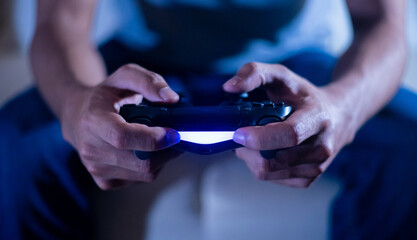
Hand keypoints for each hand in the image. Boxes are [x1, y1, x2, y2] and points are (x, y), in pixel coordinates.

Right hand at [61, 64, 181, 189]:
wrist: (78, 116)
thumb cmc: (106, 95)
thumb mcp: (126, 76)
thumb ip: (149, 82)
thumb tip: (172, 99)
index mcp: (93, 121)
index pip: (123, 137)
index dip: (153, 139)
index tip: (174, 133)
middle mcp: (91, 149)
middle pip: (141, 161)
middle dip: (167, 150)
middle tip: (177, 136)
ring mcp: (96, 169)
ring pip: (145, 174)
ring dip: (162, 158)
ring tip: (161, 140)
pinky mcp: (105, 182)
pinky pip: (140, 180)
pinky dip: (151, 167)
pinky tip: (146, 151)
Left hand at [223, 62, 354, 187]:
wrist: (339, 116)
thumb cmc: (304, 95)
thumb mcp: (281, 75)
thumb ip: (254, 73)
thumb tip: (229, 87)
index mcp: (317, 118)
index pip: (289, 135)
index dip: (260, 138)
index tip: (238, 133)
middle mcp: (321, 147)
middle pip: (272, 161)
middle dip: (248, 148)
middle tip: (241, 133)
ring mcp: (316, 167)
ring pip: (267, 172)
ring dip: (251, 157)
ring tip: (253, 140)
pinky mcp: (308, 180)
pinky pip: (271, 178)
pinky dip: (260, 165)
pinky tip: (265, 151)